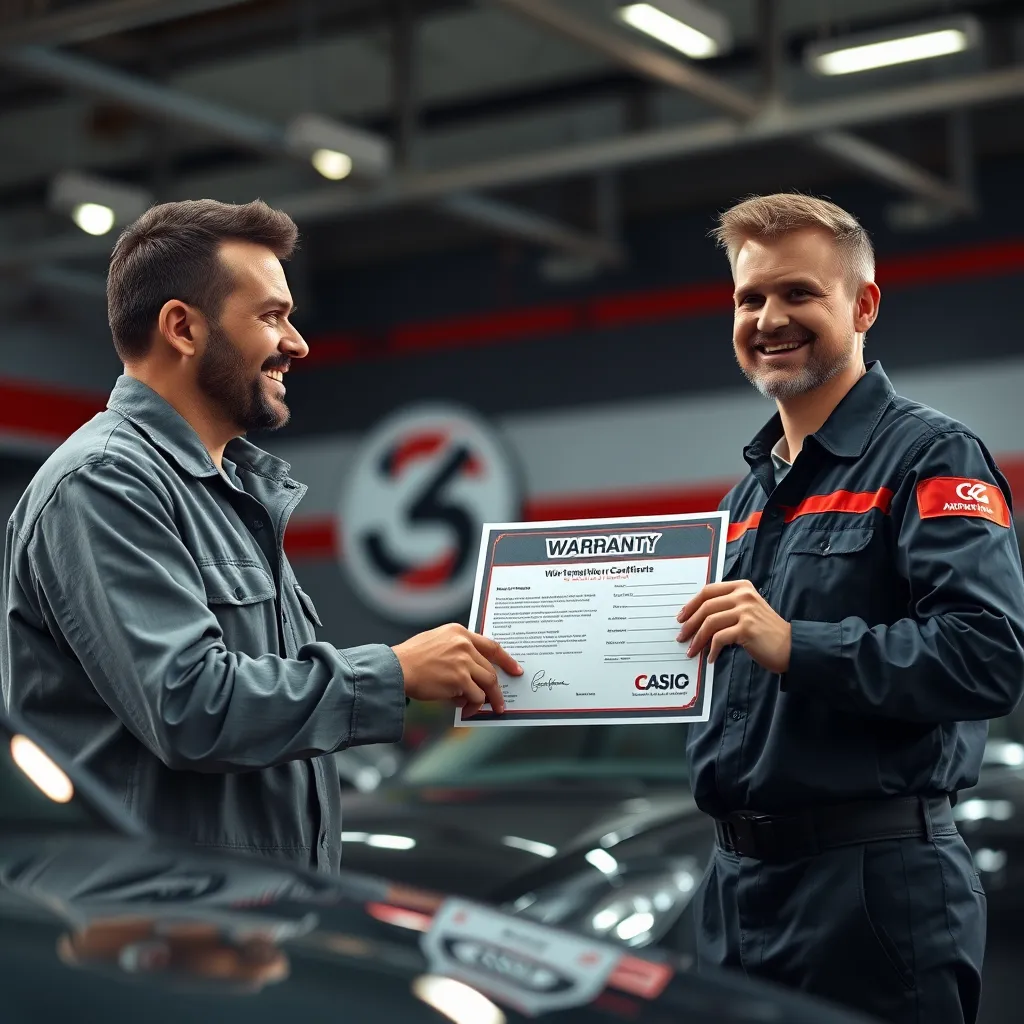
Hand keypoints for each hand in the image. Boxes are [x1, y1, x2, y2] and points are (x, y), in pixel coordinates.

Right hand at [392, 624, 522, 716]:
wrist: (396, 668)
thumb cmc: (411, 658)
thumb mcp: (435, 642)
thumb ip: (455, 650)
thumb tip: (473, 671)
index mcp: (458, 632)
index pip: (491, 646)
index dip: (506, 660)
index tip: (515, 669)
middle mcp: (464, 644)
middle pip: (490, 669)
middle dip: (497, 688)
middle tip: (499, 702)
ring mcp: (463, 661)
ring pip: (488, 684)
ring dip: (487, 700)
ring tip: (485, 710)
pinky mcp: (459, 679)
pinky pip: (476, 696)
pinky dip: (473, 706)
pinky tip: (466, 710)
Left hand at [676, 580, 791, 672]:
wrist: (790, 646)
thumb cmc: (765, 631)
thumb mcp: (747, 610)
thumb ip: (726, 607)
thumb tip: (695, 617)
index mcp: (741, 587)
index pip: (708, 591)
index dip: (691, 605)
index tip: (681, 617)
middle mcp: (743, 595)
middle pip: (706, 606)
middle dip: (690, 624)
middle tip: (682, 636)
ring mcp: (746, 611)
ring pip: (710, 622)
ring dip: (697, 639)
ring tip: (692, 651)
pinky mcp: (747, 628)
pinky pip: (720, 638)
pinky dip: (712, 649)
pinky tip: (711, 658)